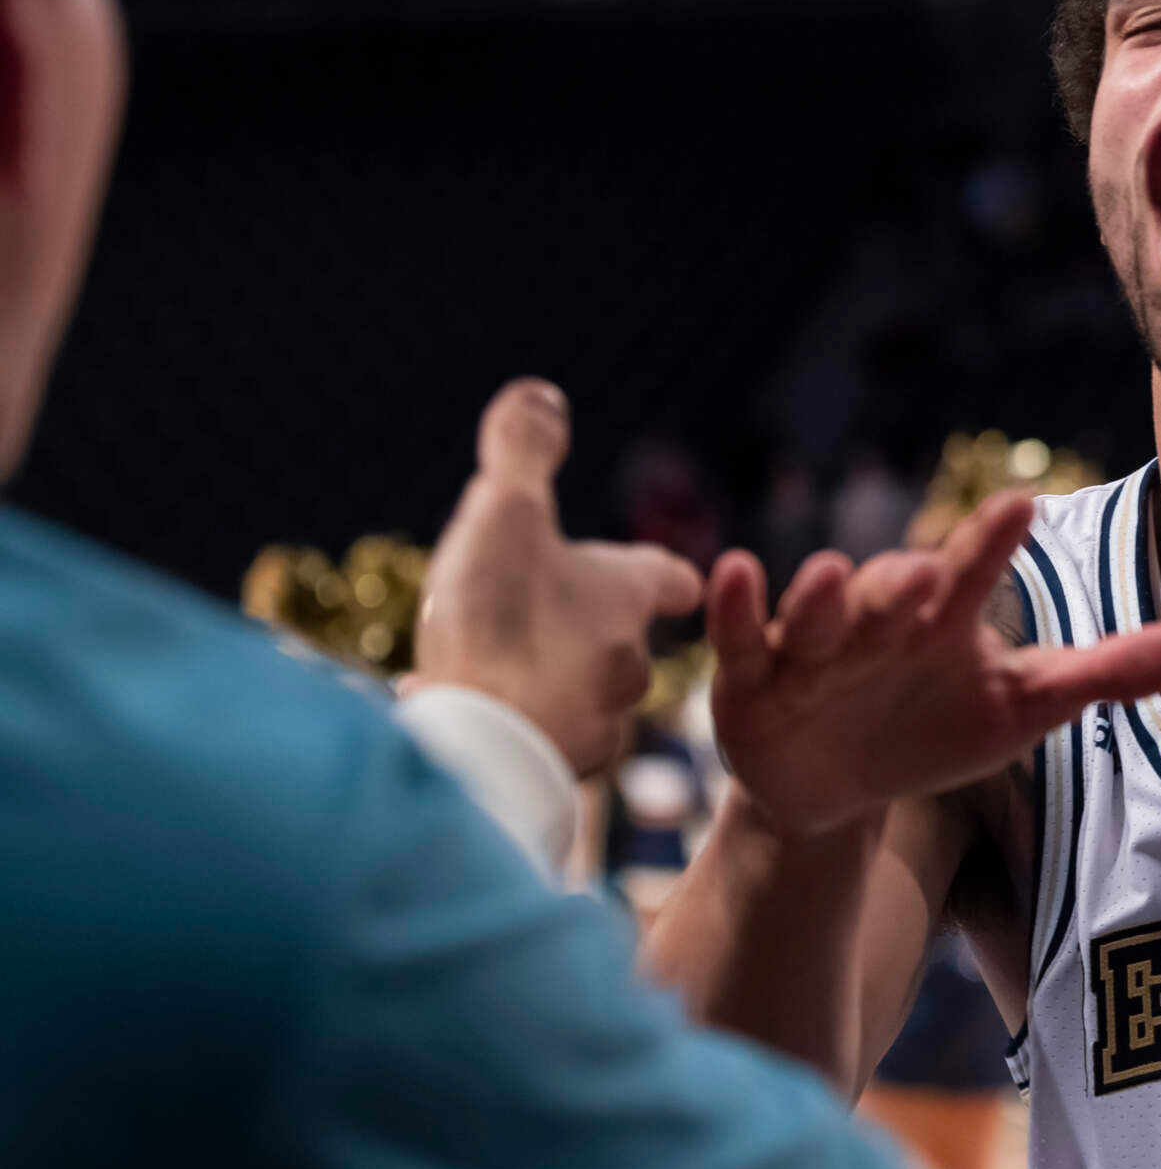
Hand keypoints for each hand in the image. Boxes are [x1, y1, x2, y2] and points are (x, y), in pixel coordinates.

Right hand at [413, 379, 705, 775]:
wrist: (480, 747)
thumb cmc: (499, 622)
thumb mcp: (506, 514)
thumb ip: (523, 452)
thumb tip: (541, 394)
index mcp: (626, 598)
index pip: (668, 578)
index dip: (662, 574)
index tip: (671, 577)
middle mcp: (628, 666)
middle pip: (626, 643)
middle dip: (591, 630)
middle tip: (544, 615)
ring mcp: (596, 726)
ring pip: (586, 697)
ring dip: (553, 682)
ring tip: (505, 670)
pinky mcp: (557, 774)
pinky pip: (545, 744)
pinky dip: (521, 729)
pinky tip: (481, 720)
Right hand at [706, 489, 1160, 836]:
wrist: (838, 789)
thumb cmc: (936, 728)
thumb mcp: (1023, 706)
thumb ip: (1106, 673)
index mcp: (942, 617)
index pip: (973, 572)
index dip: (992, 543)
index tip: (1021, 504)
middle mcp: (876, 617)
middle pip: (890, 590)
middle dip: (903, 582)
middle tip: (925, 575)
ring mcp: (809, 645)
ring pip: (813, 611)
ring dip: (820, 595)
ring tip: (833, 575)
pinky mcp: (748, 678)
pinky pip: (737, 638)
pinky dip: (732, 609)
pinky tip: (733, 574)